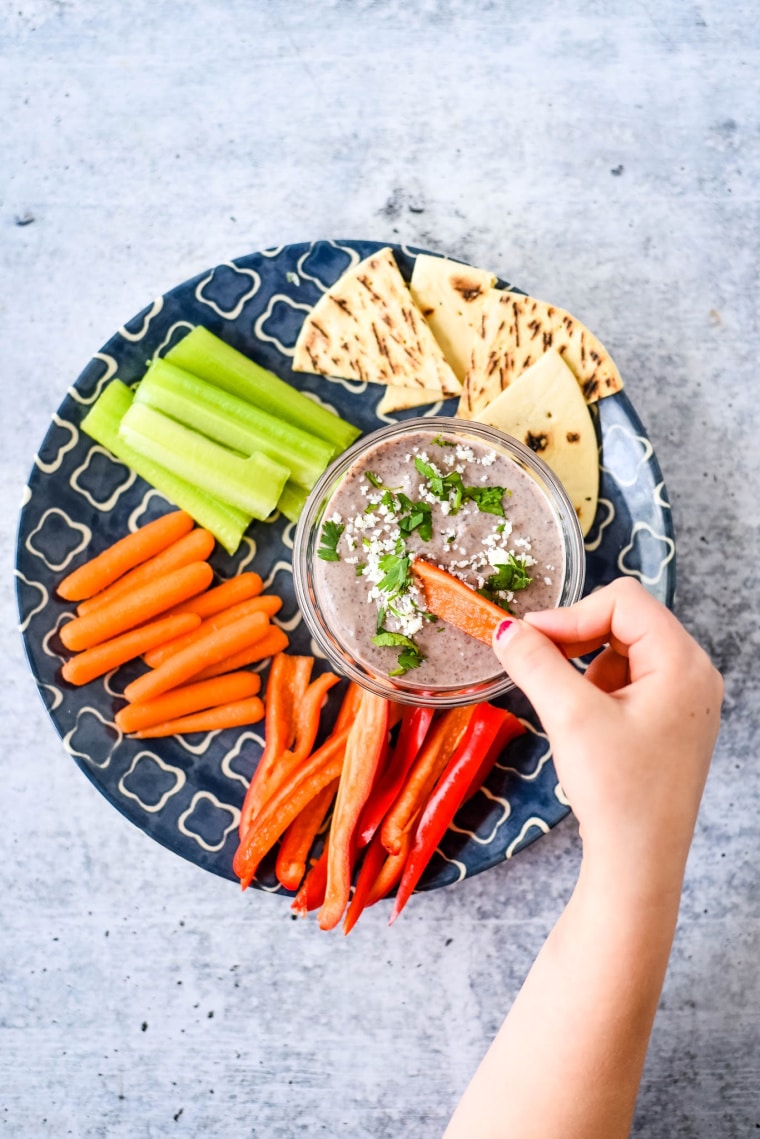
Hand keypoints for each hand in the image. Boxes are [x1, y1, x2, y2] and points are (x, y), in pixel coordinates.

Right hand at [492, 578, 722, 897]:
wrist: (639, 863)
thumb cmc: (619, 793)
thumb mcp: (570, 717)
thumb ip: (535, 663)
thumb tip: (507, 629)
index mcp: (684, 663)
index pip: (623, 601)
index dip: (571, 614)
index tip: (528, 639)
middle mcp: (694, 674)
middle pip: (626, 621)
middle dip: (576, 637)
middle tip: (535, 661)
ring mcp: (685, 700)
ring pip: (624, 651)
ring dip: (584, 665)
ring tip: (566, 707)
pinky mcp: (671, 722)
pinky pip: (630, 681)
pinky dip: (597, 689)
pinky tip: (583, 724)